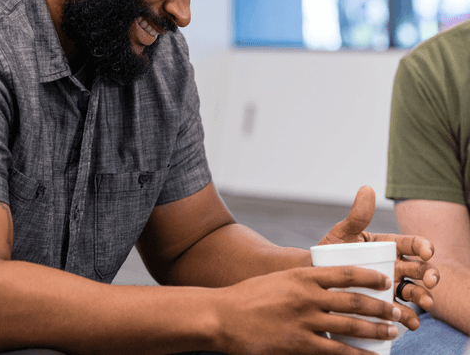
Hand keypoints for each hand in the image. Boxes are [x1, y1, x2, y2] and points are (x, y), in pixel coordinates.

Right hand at [214, 266, 399, 354]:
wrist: (221, 316)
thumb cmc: (247, 297)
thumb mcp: (277, 280)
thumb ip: (302, 284)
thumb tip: (328, 290)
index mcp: (301, 275)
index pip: (345, 272)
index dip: (369, 276)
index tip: (385, 280)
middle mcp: (306, 296)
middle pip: (354, 300)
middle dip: (380, 307)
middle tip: (397, 311)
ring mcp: (304, 321)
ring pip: (350, 326)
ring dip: (375, 330)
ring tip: (392, 332)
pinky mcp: (299, 344)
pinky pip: (336, 351)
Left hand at [318, 185, 438, 330]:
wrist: (313, 278)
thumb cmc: (330, 252)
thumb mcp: (342, 233)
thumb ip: (357, 216)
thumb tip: (367, 188)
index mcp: (386, 246)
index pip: (411, 244)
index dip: (422, 246)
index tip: (426, 251)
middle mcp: (392, 266)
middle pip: (419, 269)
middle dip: (430, 273)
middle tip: (430, 279)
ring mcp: (389, 286)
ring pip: (415, 291)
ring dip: (424, 296)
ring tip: (426, 302)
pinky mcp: (383, 305)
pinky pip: (400, 312)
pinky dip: (408, 318)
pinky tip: (410, 322)